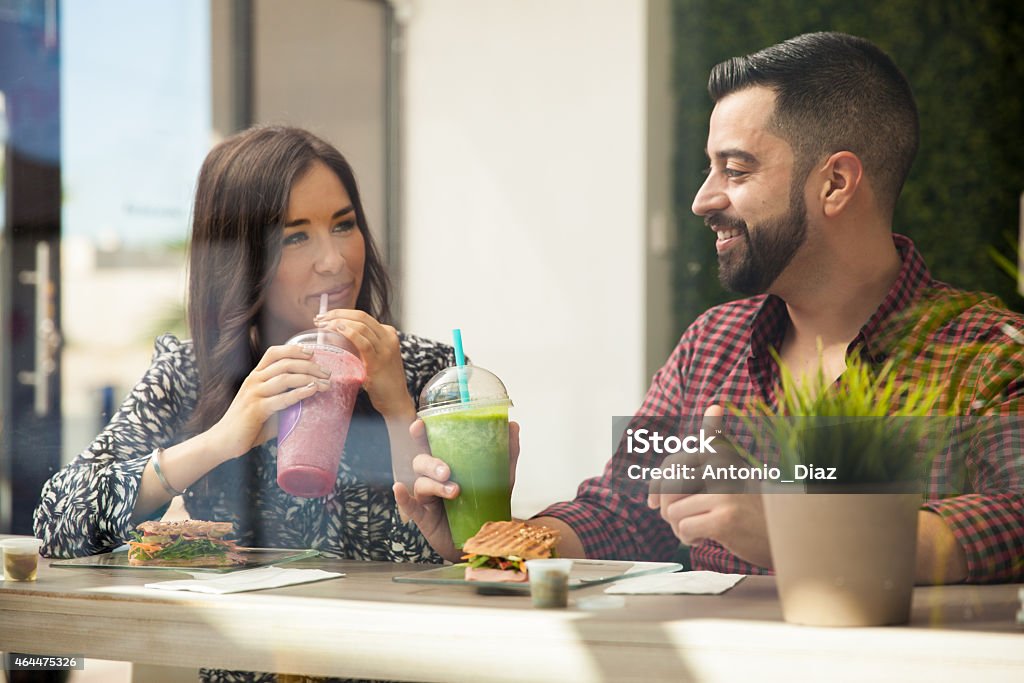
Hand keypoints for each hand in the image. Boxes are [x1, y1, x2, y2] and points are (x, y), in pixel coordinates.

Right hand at [207, 344, 331, 460]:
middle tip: (327, 373)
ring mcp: (254, 394)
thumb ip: (283, 398)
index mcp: (254, 376)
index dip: (293, 349)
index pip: (274, 353)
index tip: (312, 353)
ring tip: (326, 384)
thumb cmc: (248, 425)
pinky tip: (313, 391)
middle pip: (285, 364)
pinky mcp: (256, 409)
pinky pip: (282, 398)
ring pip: (286, 378)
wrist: (224, 441)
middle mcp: (254, 381)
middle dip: (310, 366)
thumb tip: (310, 396)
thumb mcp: (266, 405)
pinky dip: (300, 393)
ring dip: (310, 378)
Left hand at [315, 309, 412, 417]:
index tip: (324, 317)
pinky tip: (336, 329)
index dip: (341, 313)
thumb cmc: (382, 381)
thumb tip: (335, 337)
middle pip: (361, 316)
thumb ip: (362, 345)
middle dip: (337, 314)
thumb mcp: (374, 357)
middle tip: (319, 318)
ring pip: (361, 326)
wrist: (395, 400)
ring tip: (322, 325)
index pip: (362, 316)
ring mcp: (386, 348)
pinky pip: (363, 342)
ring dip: (338, 322)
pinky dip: (349, 333)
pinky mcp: (379, 361)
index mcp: (387, 333)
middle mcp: (388, 337)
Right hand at [393, 419, 520, 562]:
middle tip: (448, 471)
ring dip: (434, 485)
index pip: (429, 444)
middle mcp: (432, 478)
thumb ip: (506, 453)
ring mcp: (426, 498)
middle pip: (421, 461)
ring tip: (455, 491)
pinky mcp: (424, 518)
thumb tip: (513, 425)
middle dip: (431, 463)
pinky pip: (409, 506)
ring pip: (420, 483)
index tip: (420, 425)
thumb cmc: (485, 504)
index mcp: (446, 464)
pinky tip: (399, 489)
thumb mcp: (500, 478)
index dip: (421, 433)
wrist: (484, 538)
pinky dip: (402, 498)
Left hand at [647, 405, 771, 568]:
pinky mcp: (724, 518)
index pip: (672, 464)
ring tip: (701, 529)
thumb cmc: (754, 504)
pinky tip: (707, 538)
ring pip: (673, 512)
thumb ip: (714, 446)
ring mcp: (724, 494)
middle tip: (684, 521)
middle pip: (668, 488)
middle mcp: (722, 468)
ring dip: (681, 527)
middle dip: (667, 509)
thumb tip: (714, 406)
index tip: (653, 503)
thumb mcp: (735, 468)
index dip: (656, 486)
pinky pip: (684, 528)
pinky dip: (690, 538)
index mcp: (721, 453)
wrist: (786, 533)